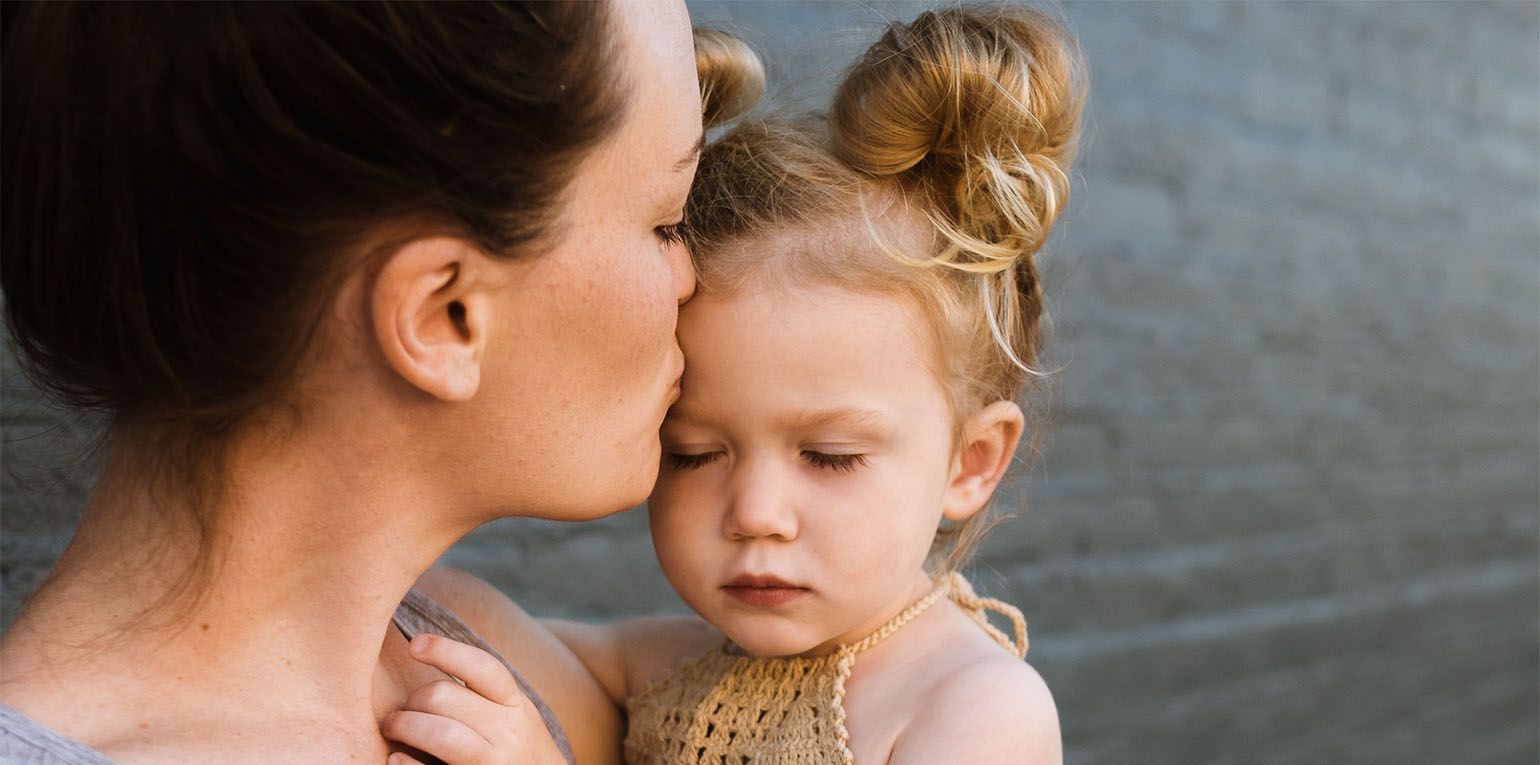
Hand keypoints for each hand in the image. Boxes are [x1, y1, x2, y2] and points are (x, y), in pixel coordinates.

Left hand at [383, 633, 566, 764]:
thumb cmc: (520, 750)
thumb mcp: (515, 715)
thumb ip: (484, 694)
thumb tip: (424, 653)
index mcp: (516, 704)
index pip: (481, 667)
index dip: (445, 650)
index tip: (414, 644)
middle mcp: (509, 732)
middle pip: (445, 697)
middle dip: (412, 699)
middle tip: (400, 710)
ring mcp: (494, 763)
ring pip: (441, 734)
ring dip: (404, 726)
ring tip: (393, 728)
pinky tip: (395, 759)